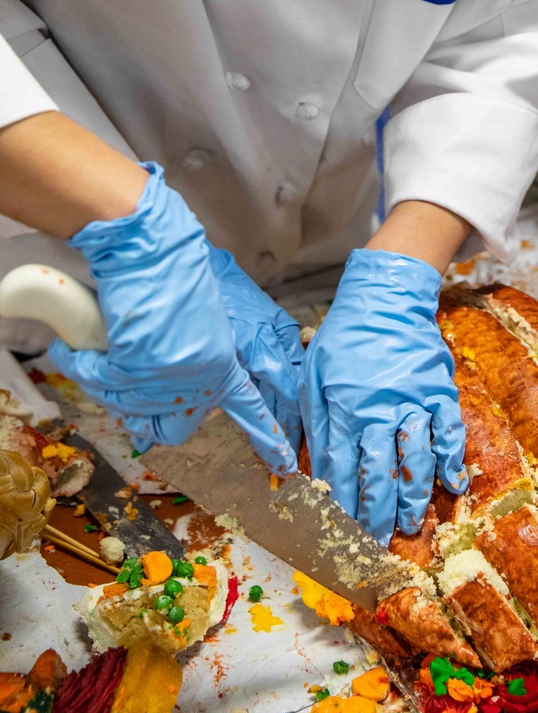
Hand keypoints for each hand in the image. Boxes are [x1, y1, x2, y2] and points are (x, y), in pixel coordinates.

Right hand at [47, 164, 297, 474]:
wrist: (152, 248)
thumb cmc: (174, 278)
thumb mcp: (201, 324)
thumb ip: (193, 362)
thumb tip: (158, 408)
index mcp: (224, 360)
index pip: (250, 407)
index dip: (266, 438)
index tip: (285, 464)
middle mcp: (202, 374)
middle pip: (169, 428)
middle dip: (143, 418)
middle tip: (125, 387)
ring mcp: (170, 373)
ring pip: (127, 406)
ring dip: (105, 382)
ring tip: (98, 352)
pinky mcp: (137, 364)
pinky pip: (99, 380)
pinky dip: (82, 363)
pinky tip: (77, 348)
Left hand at [299, 249, 467, 543]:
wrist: (386, 299)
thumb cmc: (344, 340)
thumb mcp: (314, 378)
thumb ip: (315, 425)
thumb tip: (312, 474)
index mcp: (344, 407)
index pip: (343, 470)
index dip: (342, 506)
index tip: (341, 534)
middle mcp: (380, 409)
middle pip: (380, 473)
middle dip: (377, 515)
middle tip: (377, 543)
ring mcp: (414, 400)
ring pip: (416, 459)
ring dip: (414, 497)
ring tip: (410, 523)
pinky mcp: (441, 389)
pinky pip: (450, 431)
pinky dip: (453, 460)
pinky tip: (453, 485)